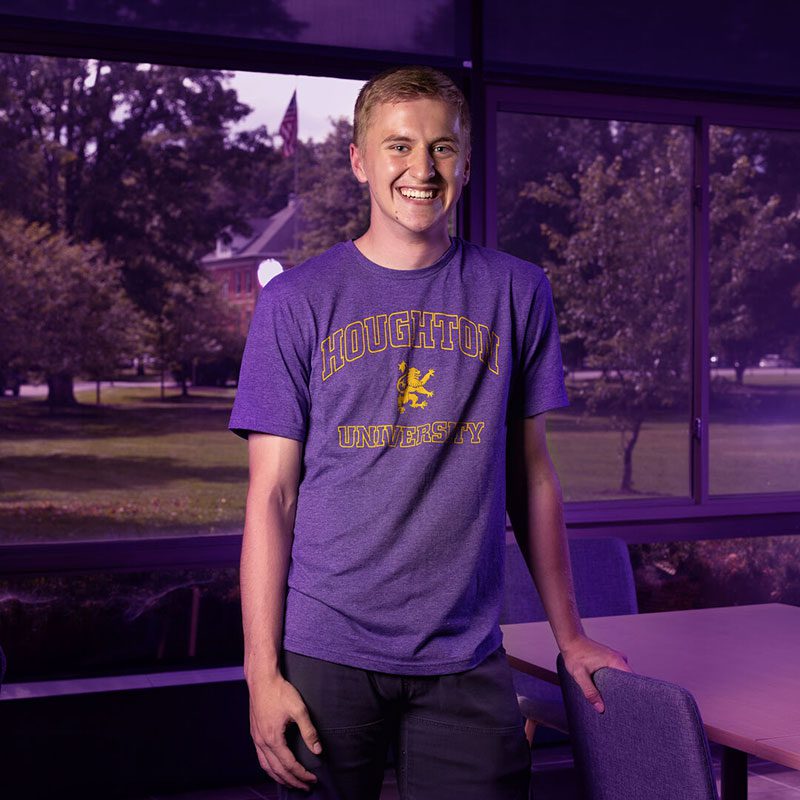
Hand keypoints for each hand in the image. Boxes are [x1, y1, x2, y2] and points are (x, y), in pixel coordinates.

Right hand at [248, 672, 321, 790]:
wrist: (262, 679)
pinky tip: (276, 768)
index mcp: (273, 739)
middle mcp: (262, 742)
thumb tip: (318, 750)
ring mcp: (256, 739)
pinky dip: (270, 768)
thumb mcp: (299, 710)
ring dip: (280, 778)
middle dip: (292, 781)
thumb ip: (309, 731)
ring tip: (292, 783)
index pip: (289, 765)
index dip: (302, 774)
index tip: (313, 779)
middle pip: (277, 771)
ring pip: (266, 767)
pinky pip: (261, 758)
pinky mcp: (255, 733)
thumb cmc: (280, 692)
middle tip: (306, 787)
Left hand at [560, 633, 631, 712]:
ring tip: (611, 699)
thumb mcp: (580, 675)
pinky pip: (616, 672)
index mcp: (616, 661)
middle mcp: (619, 658)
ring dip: (618, 686)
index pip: (632, 680)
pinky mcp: (609, 659)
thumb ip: (590, 691)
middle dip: (624, 692)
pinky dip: (613, 681)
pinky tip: (606, 689)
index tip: (628, 704)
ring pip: (622, 677)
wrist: (570, 640)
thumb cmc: (574, 654)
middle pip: (628, 680)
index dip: (632, 693)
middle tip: (618, 705)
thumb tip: (600, 708)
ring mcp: (615, 658)